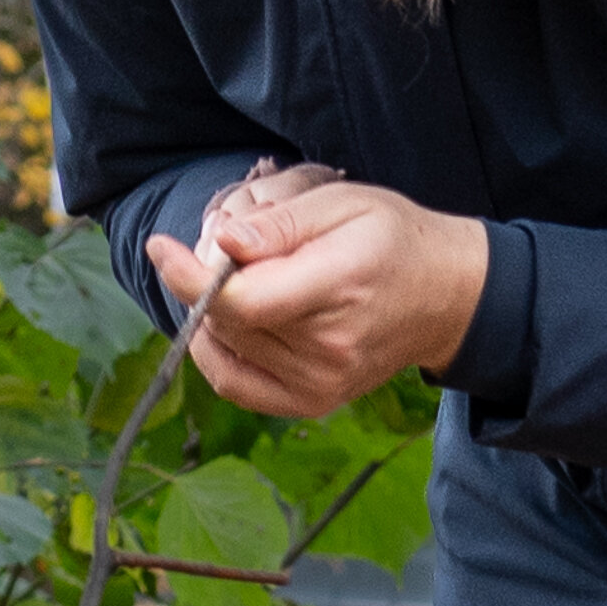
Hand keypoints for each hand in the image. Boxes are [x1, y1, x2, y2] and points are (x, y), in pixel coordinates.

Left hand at [147, 169, 488, 415]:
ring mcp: (321, 383)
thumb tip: (223, 242)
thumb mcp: (341, 204)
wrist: (444, 297)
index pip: (242, 300)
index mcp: (337, 288)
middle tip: (225, 250)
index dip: (189, 277)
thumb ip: (279, 224)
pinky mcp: (313, 402)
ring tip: (239, 282)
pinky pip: (237, 386)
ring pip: (225, 350)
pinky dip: (217, 354)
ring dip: (211, 314)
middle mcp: (328, 348)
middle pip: (227, 322)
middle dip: (204, 282)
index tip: (162, 246)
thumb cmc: (392, 240)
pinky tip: (225, 325)